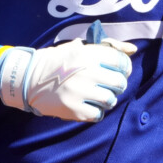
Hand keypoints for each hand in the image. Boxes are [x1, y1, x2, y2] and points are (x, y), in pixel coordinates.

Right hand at [0, 37, 135, 121]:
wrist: (29, 78)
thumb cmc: (59, 61)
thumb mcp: (79, 47)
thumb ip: (108, 47)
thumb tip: (133, 50)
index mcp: (89, 54)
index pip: (122, 61)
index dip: (123, 67)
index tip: (117, 70)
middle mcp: (87, 72)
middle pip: (120, 82)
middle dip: (117, 85)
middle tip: (107, 85)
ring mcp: (80, 92)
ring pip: (110, 100)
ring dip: (107, 99)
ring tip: (96, 96)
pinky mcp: (74, 110)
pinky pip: (98, 115)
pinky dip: (96, 112)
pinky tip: (87, 105)